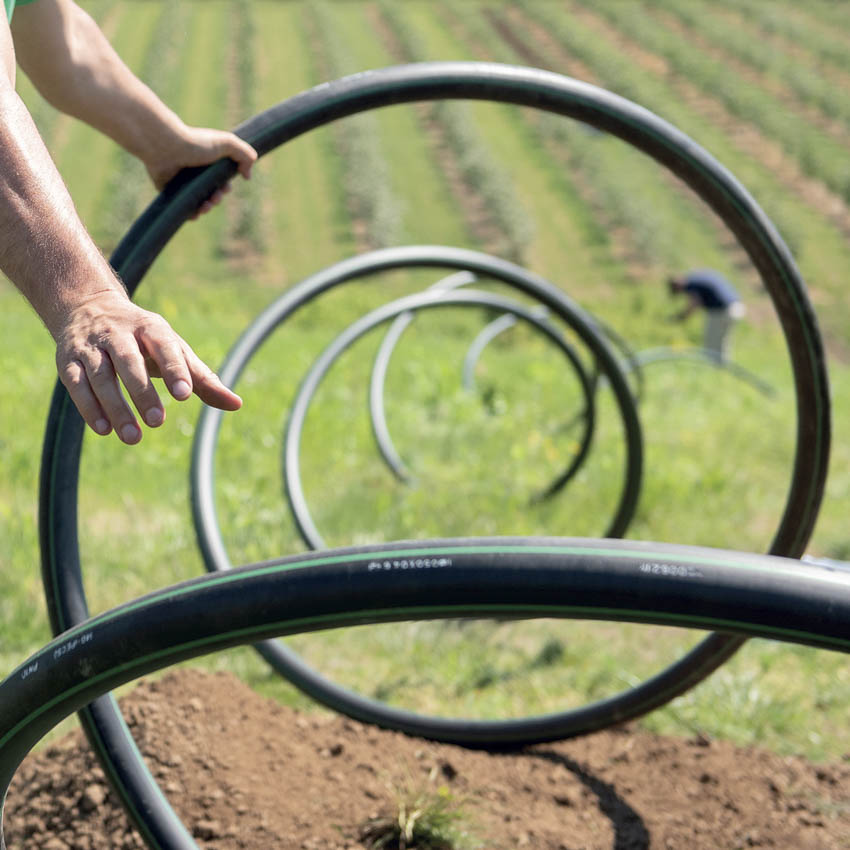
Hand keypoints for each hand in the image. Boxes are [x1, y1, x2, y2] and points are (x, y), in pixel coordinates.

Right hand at [54, 289, 241, 443]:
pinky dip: (88, 407)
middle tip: (157, 422)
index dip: (174, 369)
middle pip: (129, 361)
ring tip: (133, 438)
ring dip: (115, 407)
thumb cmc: (145, 338)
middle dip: (142, 392)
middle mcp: (118, 334)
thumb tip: (237, 404)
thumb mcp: (175, 350)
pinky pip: (75, 384)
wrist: (88, 306)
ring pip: (101, 376)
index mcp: (151, 328)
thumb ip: (202, 379)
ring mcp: (91, 346)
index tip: (185, 395)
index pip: (164, 346)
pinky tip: (103, 429)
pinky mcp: (67, 360)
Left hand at [143, 125, 257, 217]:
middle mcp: (195, 172)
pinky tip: (196, 213)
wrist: (166, 146)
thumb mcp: (227, 143)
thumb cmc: (196, 143)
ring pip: (199, 202)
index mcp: (208, 162)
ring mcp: (182, 182)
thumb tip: (248, 175)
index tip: (225, 188)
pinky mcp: (170, 191)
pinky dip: (191, 214)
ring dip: (206, 208)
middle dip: (217, 199)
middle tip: (215, 197)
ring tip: (205, 206)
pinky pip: (183, 208)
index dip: (226, 187)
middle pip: (212, 193)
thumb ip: (244, 154)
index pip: (221, 180)